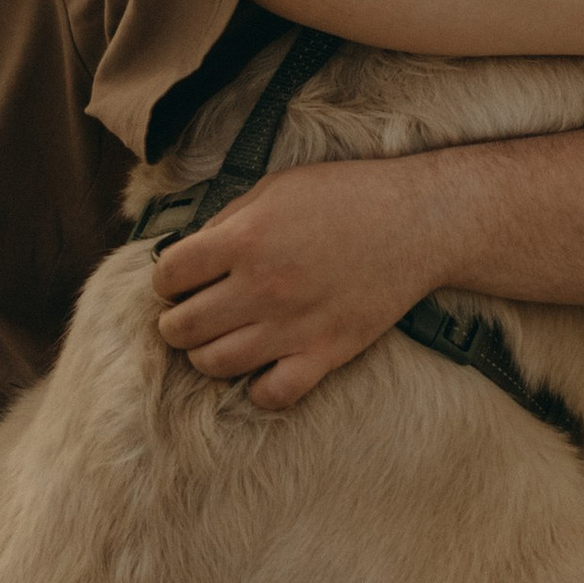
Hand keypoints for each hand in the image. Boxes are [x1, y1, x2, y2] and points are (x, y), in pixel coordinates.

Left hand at [154, 162, 452, 411]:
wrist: (418, 221)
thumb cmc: (346, 195)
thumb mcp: (275, 188)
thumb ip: (227, 221)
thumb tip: (188, 254)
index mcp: (244, 238)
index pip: (168, 276)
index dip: (166, 279)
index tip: (180, 279)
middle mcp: (261, 287)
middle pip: (181, 328)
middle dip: (176, 321)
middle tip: (192, 311)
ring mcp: (293, 326)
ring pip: (215, 365)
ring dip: (205, 355)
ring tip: (218, 339)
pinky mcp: (325, 353)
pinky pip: (272, 394)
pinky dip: (258, 389)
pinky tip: (262, 368)